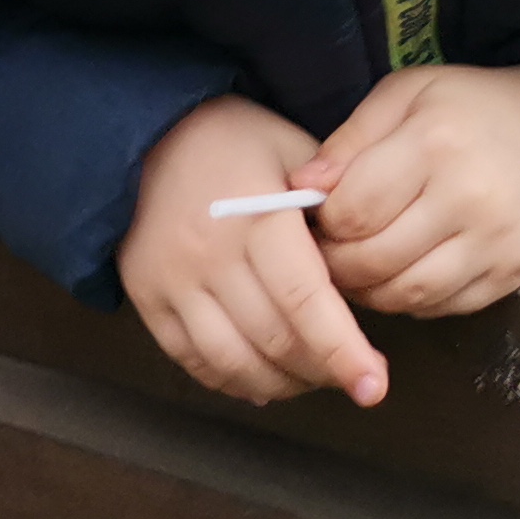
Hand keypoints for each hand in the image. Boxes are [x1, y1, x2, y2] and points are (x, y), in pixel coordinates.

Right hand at [118, 94, 391, 408]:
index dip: (342, 351)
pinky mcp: (146, 298)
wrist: (146, 132)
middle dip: (323, 370)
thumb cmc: (235, 140)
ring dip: (282, 383)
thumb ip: (334, 201)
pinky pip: (192, 360)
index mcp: (256, 217)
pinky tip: (263, 381)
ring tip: (311, 377)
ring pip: (234, 362)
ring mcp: (172, 282)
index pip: (305, 300)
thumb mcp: (292, 149)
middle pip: (275, 340)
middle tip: (353, 373)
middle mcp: (209, 255)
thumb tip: (373, 256)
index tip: (373, 387)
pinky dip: (234, 381)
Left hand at [296, 65, 519, 319]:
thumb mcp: (408, 94)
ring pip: (406, 294)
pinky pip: (445, 307)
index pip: (353, 210)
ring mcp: (494, 242)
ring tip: (358, 268)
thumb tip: (302, 186)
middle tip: (325, 254)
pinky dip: (412, 301)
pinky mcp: (512, 274)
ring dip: (369, 291)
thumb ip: (351, 139)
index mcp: (434, 144)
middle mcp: (467, 198)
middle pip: (374, 260)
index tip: (317, 217)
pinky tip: (402, 275)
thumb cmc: (476, 107)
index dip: (323, 223)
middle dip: (336, 264)